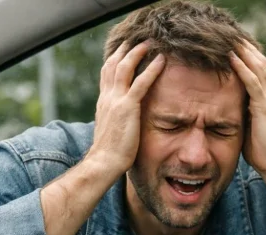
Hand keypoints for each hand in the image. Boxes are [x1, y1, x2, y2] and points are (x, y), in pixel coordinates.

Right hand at [88, 42, 165, 175]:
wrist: (103, 163)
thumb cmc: (109, 154)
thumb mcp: (111, 131)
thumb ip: (115, 120)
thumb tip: (122, 120)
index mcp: (103, 103)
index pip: (107, 74)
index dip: (115, 59)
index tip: (124, 50)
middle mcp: (107, 97)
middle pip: (113, 64)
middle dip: (125, 49)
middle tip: (138, 40)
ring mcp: (116, 101)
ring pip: (124, 67)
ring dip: (137, 52)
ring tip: (150, 43)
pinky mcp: (128, 108)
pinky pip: (141, 83)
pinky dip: (151, 69)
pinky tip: (161, 60)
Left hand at [229, 41, 265, 175]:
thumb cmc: (260, 149)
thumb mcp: (249, 125)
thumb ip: (243, 111)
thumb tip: (229, 105)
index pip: (259, 69)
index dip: (248, 54)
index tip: (233, 43)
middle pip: (259, 62)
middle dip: (245, 46)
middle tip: (230, 33)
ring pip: (257, 66)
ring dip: (243, 51)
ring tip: (229, 37)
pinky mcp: (264, 107)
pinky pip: (252, 82)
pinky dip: (242, 67)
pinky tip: (231, 57)